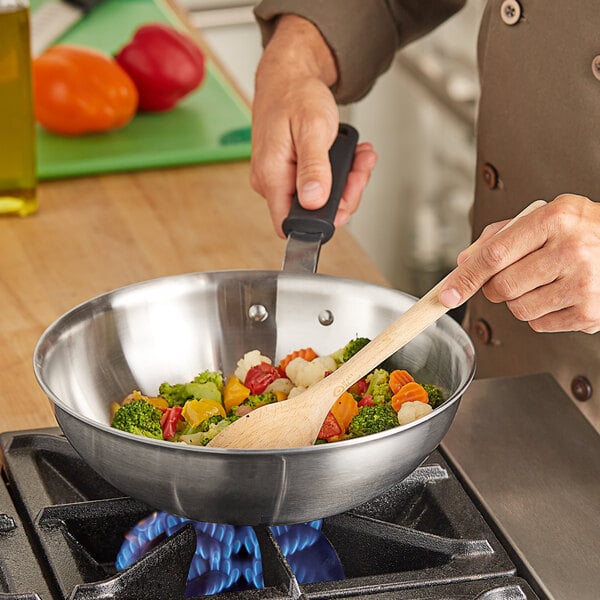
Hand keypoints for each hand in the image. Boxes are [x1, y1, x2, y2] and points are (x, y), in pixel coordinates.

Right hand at [250, 15, 376, 236]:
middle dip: (344, 194)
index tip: (345, 200)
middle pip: (311, 213)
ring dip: (346, 181)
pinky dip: (339, 172)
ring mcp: (280, 178)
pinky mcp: (290, 172)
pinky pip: (318, 184)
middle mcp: (271, 182)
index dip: (321, 221)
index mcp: (271, 176)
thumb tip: (314, 201)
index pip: (290, 224)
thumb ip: (314, 168)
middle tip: (361, 170)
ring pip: (319, 198)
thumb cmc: (296, 95)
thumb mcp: (312, 129)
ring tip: (360, 157)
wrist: (288, 75)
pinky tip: (351, 154)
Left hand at [439, 194, 599, 333]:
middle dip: (495, 287)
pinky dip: (541, 315)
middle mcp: (572, 250)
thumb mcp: (545, 217)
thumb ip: (501, 236)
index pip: (494, 254)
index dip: (466, 277)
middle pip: (501, 287)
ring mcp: (583, 284)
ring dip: (520, 300)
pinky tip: (559, 295)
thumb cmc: (585, 230)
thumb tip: (464, 262)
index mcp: (555, 219)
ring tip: (544, 281)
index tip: (448, 293)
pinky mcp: (589, 313)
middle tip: (514, 275)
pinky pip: (539, 324)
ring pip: (518, 309)